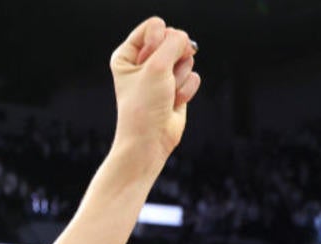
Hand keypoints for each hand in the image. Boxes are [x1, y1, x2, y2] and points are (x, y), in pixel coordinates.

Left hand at [110, 17, 200, 161]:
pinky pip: (193, 76)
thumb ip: (174, 43)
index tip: (150, 61)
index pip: (154, 26)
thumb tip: (187, 41)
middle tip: (161, 79)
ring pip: (186, 59)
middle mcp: (143, 62)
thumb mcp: (157, 67)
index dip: (159, 40)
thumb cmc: (144, 106)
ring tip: (165, 94)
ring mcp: (161, 75)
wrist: (149, 140)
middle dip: (173, 61)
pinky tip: (173, 103)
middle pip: (174, 40)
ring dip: (179, 78)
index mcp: (127, 54)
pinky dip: (186, 91)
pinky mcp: (176, 87)